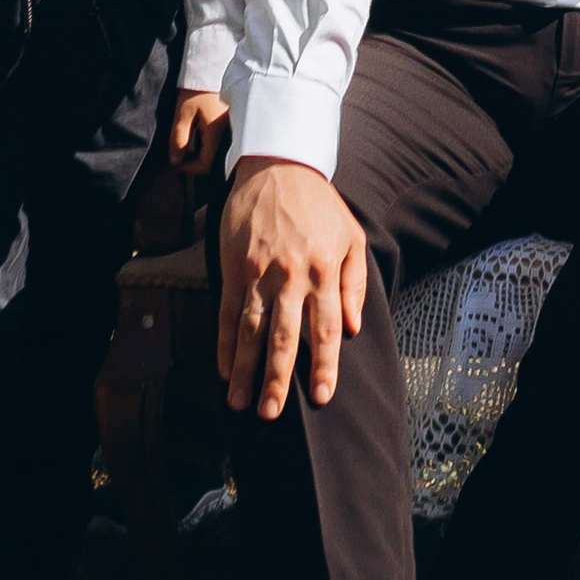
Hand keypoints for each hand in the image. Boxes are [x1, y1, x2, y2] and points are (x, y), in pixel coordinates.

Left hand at [170, 87, 229, 171]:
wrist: (208, 71)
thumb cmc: (195, 91)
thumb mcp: (182, 114)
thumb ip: (179, 139)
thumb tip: (176, 161)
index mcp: (216, 131)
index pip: (205, 163)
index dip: (188, 168)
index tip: (175, 162)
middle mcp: (227, 132)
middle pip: (212, 159)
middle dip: (194, 162)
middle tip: (179, 155)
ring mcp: (230, 128)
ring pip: (215, 151)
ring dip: (199, 153)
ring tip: (186, 145)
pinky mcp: (229, 123)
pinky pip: (218, 141)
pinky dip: (206, 144)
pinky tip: (197, 136)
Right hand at [217, 157, 368, 418]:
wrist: (279, 165)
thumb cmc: (320, 204)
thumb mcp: (352, 236)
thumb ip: (354, 283)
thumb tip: (353, 328)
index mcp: (325, 271)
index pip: (326, 328)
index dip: (324, 366)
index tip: (321, 397)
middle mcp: (292, 276)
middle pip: (284, 337)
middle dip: (277, 379)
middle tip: (270, 414)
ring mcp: (260, 272)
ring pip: (252, 330)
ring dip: (245, 370)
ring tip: (240, 403)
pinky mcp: (235, 267)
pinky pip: (229, 311)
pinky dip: (226, 342)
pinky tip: (224, 367)